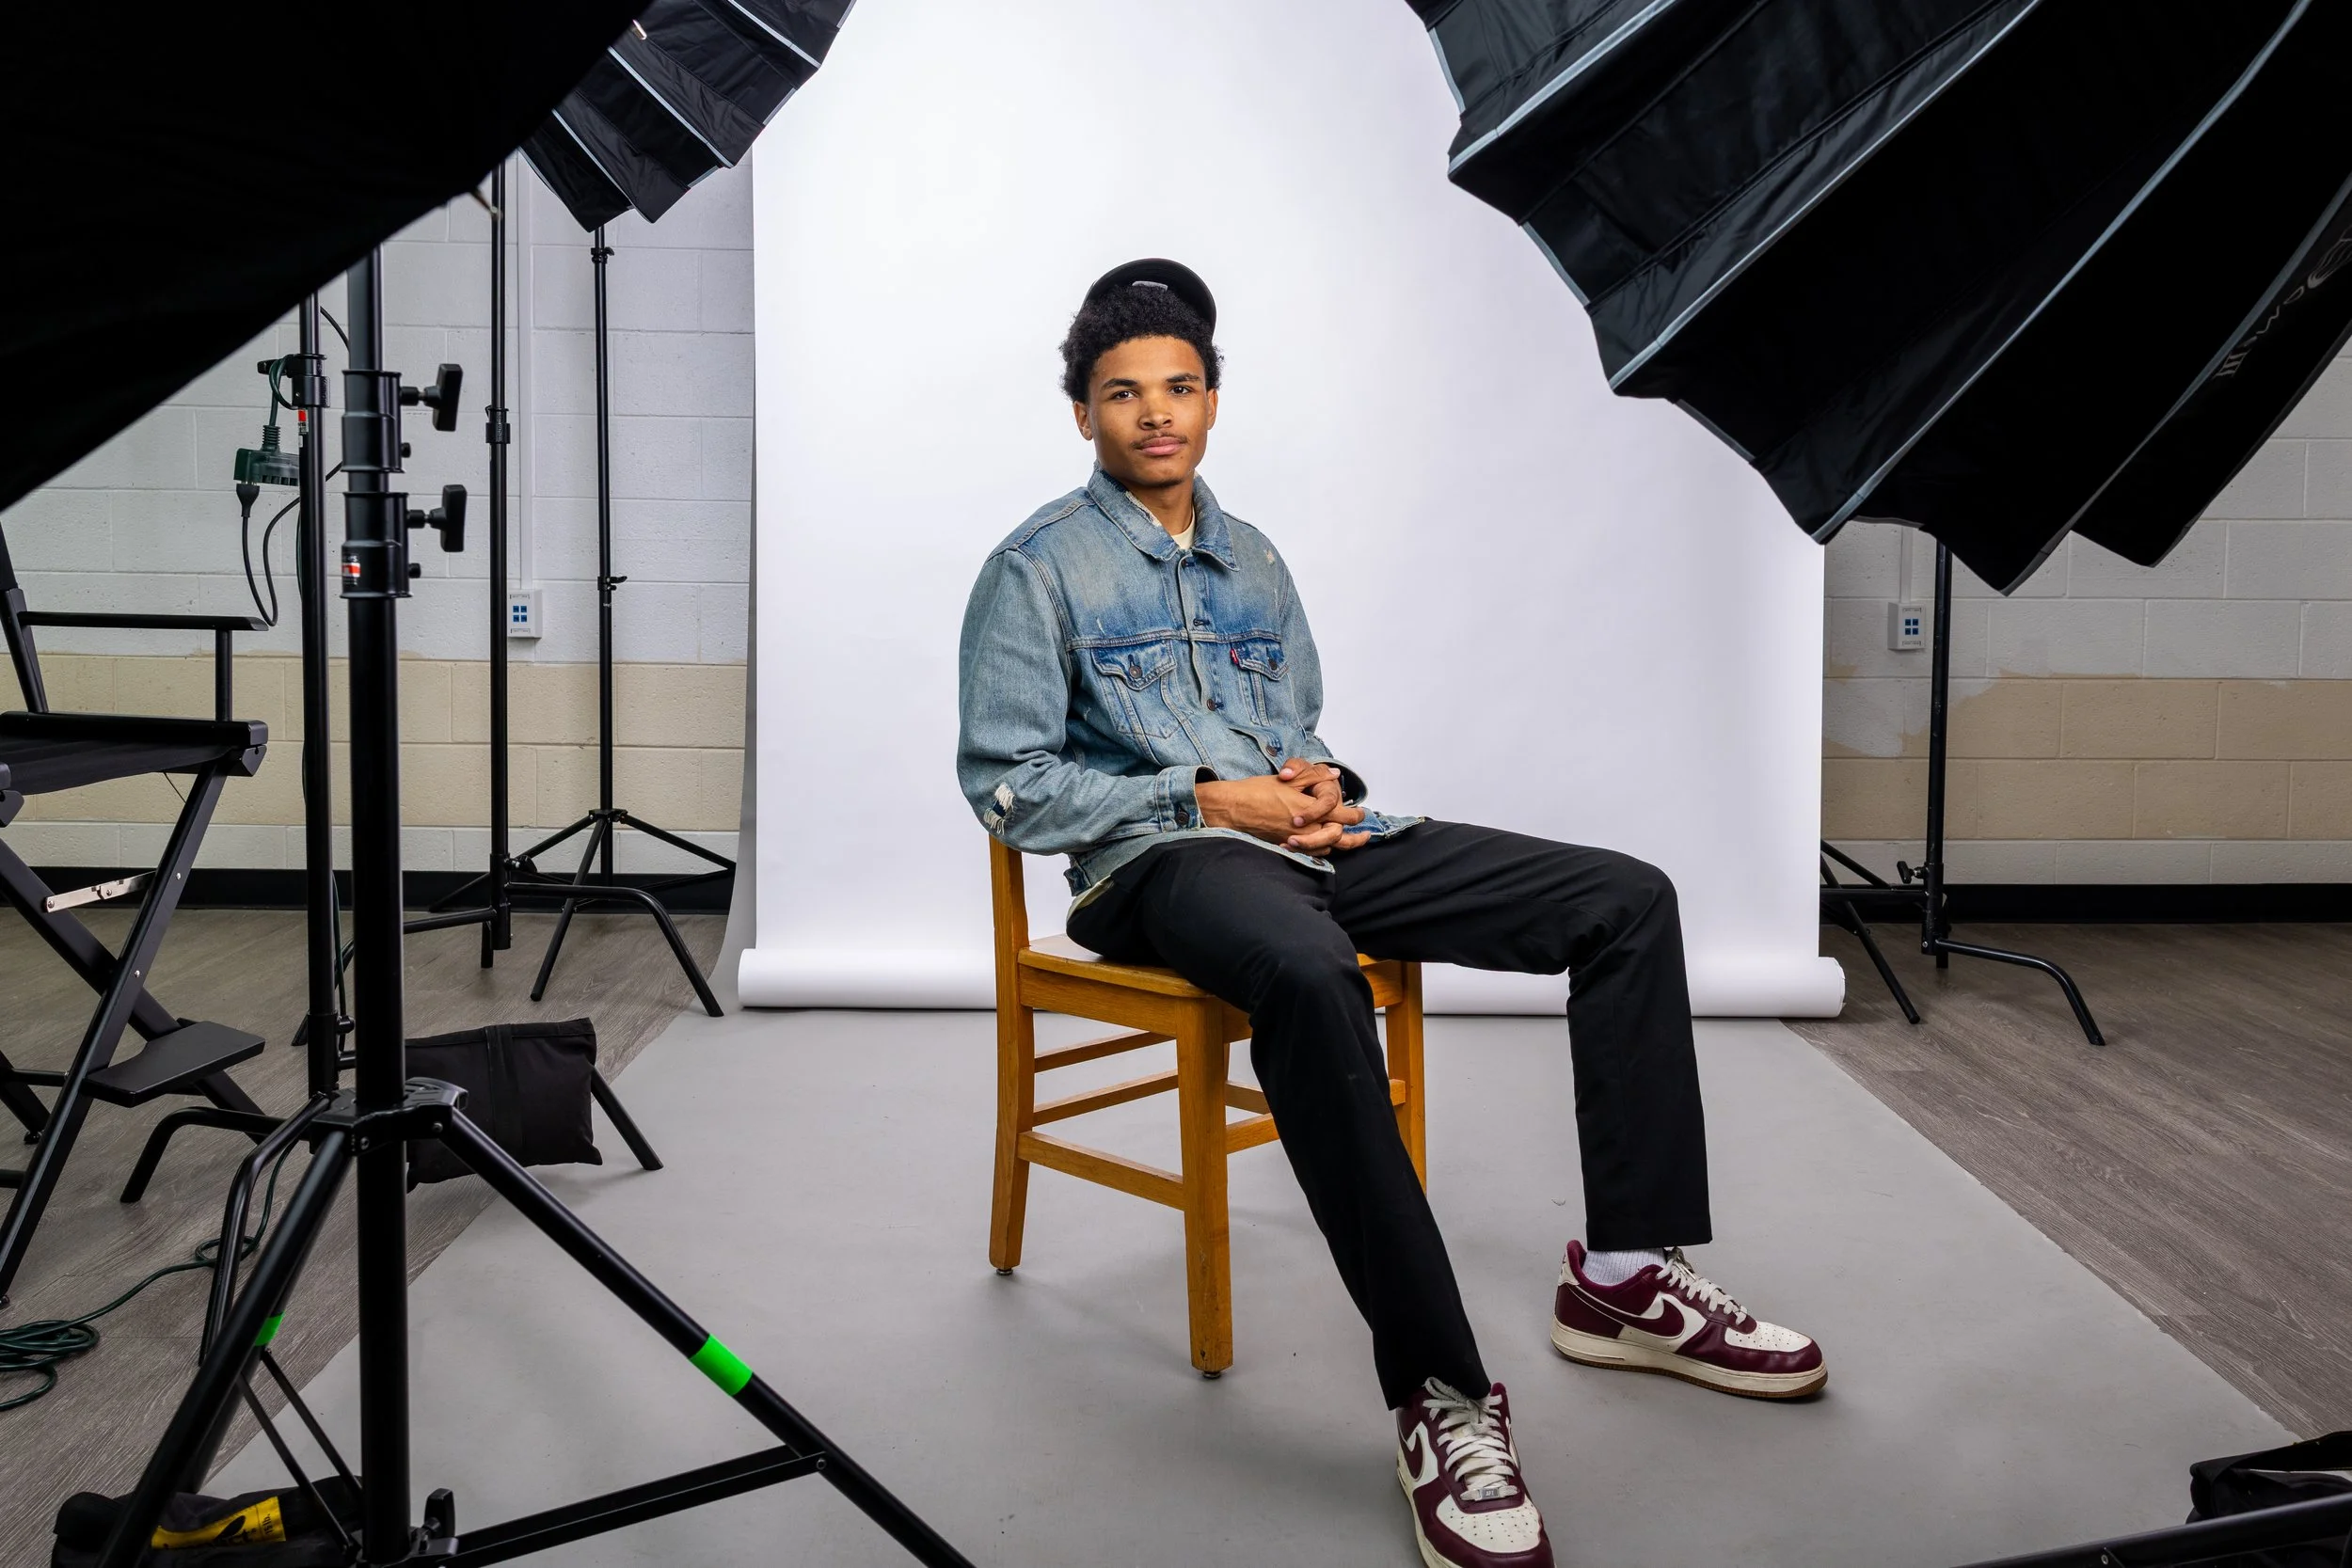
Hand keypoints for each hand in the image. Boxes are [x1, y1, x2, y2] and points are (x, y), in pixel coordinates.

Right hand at [1198, 767, 1369, 856]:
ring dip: (1341, 845)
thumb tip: (1334, 774)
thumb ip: (1314, 777)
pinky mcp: (1286, 846)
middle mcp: (1306, 829)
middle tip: (1365, 835)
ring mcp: (1296, 841)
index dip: (1356, 816)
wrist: (1232, 810)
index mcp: (1310, 809)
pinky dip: (1322, 849)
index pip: (1343, 816)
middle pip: (1341, 839)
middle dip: (1356, 838)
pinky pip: (1311, 852)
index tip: (1362, 814)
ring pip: (1327, 848)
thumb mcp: (1288, 779)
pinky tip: (1325, 845)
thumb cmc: (1257, 792)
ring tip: (1351, 843)